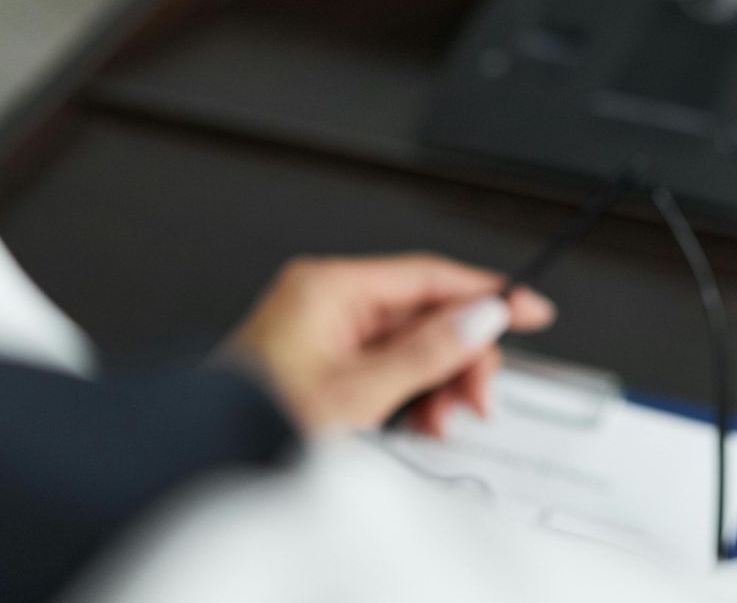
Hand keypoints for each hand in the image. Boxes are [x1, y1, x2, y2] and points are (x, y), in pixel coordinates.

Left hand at [227, 253, 555, 437]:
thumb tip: (480, 317)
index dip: (485, 292)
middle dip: (459, 356)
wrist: (208, 461)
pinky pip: (386, 364)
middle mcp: (326, 299)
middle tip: (478, 396)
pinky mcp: (323, 360)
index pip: (427, 274)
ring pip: (410, 343)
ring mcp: (324, 330)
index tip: (528, 307)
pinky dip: (410, 393)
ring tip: (441, 421)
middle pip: (424, 312)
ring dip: (438, 382)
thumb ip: (428, 352)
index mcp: (329, 287)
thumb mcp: (360, 393)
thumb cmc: (257, 422)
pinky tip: (418, 422)